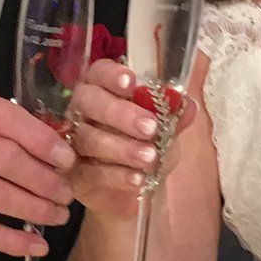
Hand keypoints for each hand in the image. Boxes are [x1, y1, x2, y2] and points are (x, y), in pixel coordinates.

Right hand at [0, 87, 75, 258]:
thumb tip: (50, 145)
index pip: (8, 118)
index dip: (43, 142)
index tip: (67, 159)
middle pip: (5, 159)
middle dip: (44, 180)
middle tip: (66, 194)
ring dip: (33, 210)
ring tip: (56, 216)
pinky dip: (8, 240)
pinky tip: (31, 245)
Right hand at [65, 60, 196, 217]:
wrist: (135, 187)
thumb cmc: (145, 146)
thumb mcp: (164, 131)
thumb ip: (174, 118)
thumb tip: (189, 106)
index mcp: (102, 88)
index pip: (100, 73)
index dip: (112, 76)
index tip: (131, 83)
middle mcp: (81, 110)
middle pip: (90, 102)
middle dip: (120, 113)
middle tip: (150, 127)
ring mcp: (71, 141)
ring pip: (89, 138)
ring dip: (122, 147)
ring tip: (150, 157)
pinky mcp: (73, 174)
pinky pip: (90, 172)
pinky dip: (116, 175)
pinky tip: (137, 178)